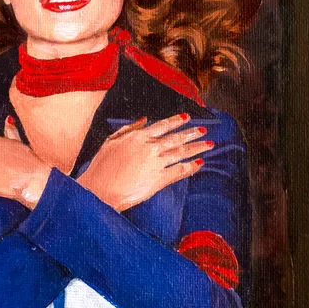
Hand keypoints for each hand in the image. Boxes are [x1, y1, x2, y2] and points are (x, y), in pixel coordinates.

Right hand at [77, 114, 211, 211]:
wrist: (100, 190)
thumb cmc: (101, 167)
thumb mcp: (110, 141)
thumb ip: (128, 129)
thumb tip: (144, 120)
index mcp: (138, 136)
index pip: (163, 125)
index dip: (177, 121)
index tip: (188, 117)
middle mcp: (150, 147)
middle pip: (176, 138)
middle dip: (192, 133)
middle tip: (203, 130)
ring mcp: (156, 163)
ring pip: (181, 153)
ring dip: (196, 148)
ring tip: (208, 144)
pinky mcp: (159, 179)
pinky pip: (179, 171)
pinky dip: (191, 167)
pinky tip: (200, 163)